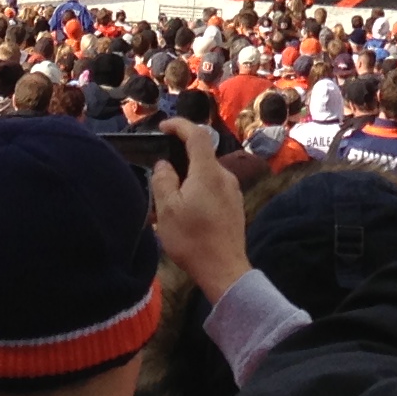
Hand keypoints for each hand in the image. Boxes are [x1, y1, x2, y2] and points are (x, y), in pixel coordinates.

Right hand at [150, 119, 248, 302]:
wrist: (224, 270)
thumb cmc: (193, 239)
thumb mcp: (167, 210)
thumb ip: (163, 180)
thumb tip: (164, 164)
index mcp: (208, 172)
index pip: (196, 134)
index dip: (179, 125)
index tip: (163, 127)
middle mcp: (225, 176)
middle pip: (201, 155)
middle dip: (180, 158)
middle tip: (160, 173)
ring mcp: (233, 191)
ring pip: (207, 173)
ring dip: (189, 177)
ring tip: (171, 197)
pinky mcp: (235, 206)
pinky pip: (214, 187)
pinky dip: (199, 189)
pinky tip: (188, 210)